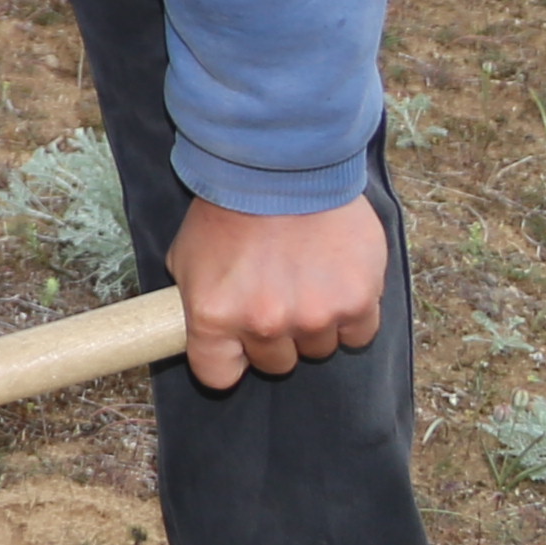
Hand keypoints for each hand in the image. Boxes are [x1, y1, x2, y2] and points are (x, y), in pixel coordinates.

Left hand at [169, 191, 386, 387]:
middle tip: (275, 295)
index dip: (228, 361)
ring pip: (318, 348)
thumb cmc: (228, 209)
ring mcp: (313, 315)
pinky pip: (358, 333)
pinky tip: (337, 281)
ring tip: (306, 279)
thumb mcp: (187, 257)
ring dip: (314, 323)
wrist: (279, 168)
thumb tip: (202, 329)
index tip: (234, 347)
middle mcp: (263, 323)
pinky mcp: (357, 302)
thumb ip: (197, 301)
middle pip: (274, 363)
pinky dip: (352, 315)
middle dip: (274, 336)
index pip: (218, 376)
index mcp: (214, 316)